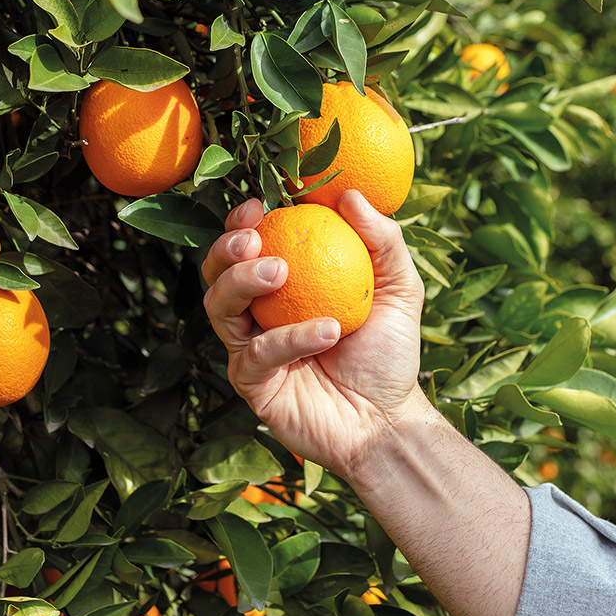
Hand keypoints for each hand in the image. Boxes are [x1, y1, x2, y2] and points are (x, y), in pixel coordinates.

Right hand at [202, 190, 429, 477]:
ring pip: (219, 309)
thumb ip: (382, 240)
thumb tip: (350, 195)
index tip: (260, 205)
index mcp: (283, 288)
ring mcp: (250, 350)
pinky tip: (327, 330)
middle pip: (217, 274)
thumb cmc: (389, 352)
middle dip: (225, 249)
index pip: (248, 247)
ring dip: (244, 283)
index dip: (242, 222)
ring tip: (281, 272)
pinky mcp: (252, 385)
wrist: (387, 420)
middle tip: (254, 239)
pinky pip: (255, 355)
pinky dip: (289, 338)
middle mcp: (258, 316)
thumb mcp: (399, 287)